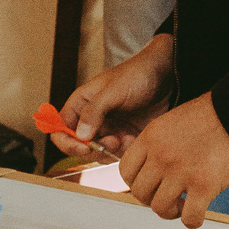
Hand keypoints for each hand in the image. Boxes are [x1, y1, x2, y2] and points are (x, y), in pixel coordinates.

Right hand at [55, 33, 174, 157]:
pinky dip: (125, 151)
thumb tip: (80, 136)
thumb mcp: (113, 90)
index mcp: (81, 103)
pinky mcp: (125, 137)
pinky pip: (118, 154)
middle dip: (93, 148)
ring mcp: (109, 129)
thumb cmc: (137, 75)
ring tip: (126, 138)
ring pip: (98, 153)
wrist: (168, 75)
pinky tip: (135, 137)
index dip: (66, 141)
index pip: (60, 128)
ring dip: (110, 151)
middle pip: (79, 145)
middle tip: (112, 141)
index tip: (83, 147)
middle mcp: (91, 118)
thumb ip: (94, 112)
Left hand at [120, 93, 228, 228]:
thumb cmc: (216, 114)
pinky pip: (189, 218)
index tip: (150, 185)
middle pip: (140, 193)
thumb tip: (154, 169)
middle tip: (168, 198)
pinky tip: (200, 213)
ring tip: (184, 206)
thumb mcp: (175, 121)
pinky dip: (193, 220)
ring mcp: (181, 171)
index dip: (136, 183)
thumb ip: (161, 143)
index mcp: (152, 136)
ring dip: (172, 212)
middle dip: (153, 200)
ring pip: (160, 208)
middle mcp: (162, 155)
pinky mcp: (204, 185)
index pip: (126, 171)